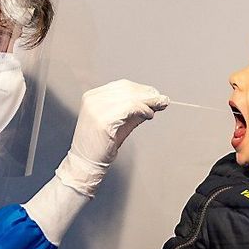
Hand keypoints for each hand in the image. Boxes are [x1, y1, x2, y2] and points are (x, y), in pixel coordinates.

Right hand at [57, 80, 167, 196]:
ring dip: (148, 102)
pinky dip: (143, 110)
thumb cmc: (101, 145)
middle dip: (148, 94)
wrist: (85, 163)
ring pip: (130, 98)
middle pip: (127, 90)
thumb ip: (134, 110)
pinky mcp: (103, 120)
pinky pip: (129, 109)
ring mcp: (96, 109)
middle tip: (163, 100)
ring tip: (157, 109)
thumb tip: (155, 101)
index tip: (156, 95)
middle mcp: (93, 100)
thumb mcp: (119, 122)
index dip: (142, 89)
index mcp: (93, 97)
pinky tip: (148, 115)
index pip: (122, 86)